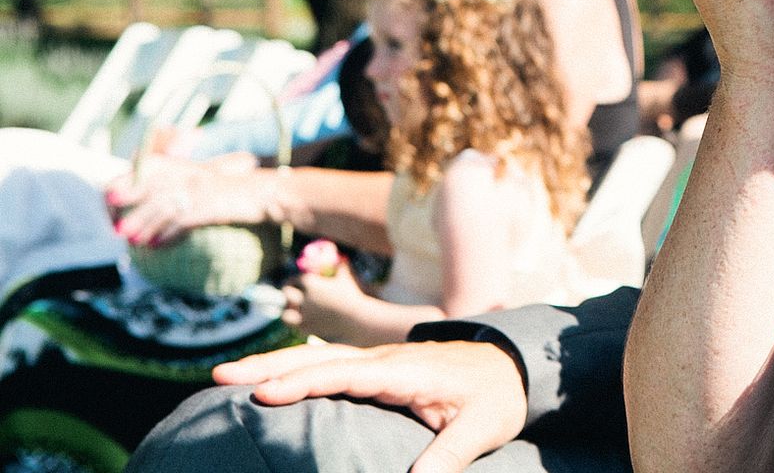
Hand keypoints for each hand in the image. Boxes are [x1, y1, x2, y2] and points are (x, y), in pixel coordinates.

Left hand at [105, 152, 269, 245]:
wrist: (264, 192)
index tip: (111, 202)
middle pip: (147, 188)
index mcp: (183, 165)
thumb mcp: (202, 178)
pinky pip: (179, 222)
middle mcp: (187, 174)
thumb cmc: (232, 189)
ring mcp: (197, 189)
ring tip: (130, 241)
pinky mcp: (207, 206)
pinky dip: (165, 235)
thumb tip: (147, 202)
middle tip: (117, 229)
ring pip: (159, 208)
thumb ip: (176, 181)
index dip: (123, 184)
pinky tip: (155, 246)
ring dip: (142, 226)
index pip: (143, 168)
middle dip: (128, 209)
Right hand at [213, 339, 528, 472]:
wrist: (513, 367)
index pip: (346, 374)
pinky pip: (330, 364)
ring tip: (226, 375)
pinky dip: (295, 368)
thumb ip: (449, 456)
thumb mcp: (481, 429)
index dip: (304, 382)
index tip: (264, 393)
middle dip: (271, 366)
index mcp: (407, 371)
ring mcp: (380, 360)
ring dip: (275, 363)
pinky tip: (265, 380)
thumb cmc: (496, 398)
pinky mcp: (378, 367)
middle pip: (321, 358)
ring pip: (320, 357)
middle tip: (220, 375)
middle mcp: (387, 359)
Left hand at [282, 257, 368, 342]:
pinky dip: (295, 322)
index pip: (294, 280)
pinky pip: (294, 325)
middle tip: (288, 295)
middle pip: (286, 294)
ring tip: (291, 311)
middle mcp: (304, 298)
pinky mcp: (307, 327)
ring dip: (288, 310)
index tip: (292, 283)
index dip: (292, 281)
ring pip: (285, 313)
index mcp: (312, 283)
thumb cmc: (353, 296)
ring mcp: (304, 314)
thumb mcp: (346, 278)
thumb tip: (341, 259)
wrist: (356, 318)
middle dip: (287, 294)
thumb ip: (341, 267)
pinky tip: (299, 321)